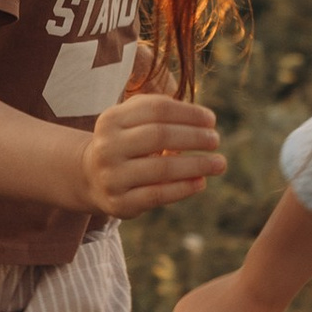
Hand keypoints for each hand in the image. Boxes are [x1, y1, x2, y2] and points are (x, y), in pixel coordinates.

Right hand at [81, 82, 224, 219]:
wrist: (92, 177)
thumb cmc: (126, 142)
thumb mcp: (133, 120)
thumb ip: (162, 113)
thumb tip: (204, 122)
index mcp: (111, 119)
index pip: (157, 109)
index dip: (189, 113)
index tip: (211, 119)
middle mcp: (107, 147)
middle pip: (159, 135)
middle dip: (194, 137)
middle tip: (215, 140)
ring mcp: (112, 176)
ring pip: (162, 168)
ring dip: (197, 165)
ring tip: (219, 163)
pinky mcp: (120, 203)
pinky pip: (158, 195)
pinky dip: (183, 188)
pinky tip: (201, 182)